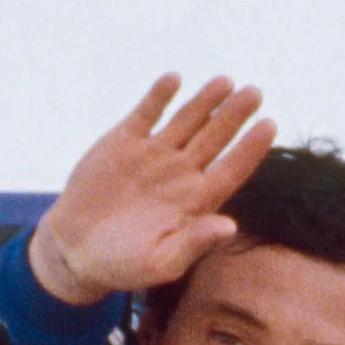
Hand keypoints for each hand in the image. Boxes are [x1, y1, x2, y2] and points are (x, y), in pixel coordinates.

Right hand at [28, 74, 277, 307]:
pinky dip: (159, 96)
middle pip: (215, 138)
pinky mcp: (124, 143)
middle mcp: (181, 173)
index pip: (232, 169)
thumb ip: (193, 243)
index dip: (251, 147)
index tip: (270, 125)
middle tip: (255, 92)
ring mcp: (154, 155)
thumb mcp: (160, 263)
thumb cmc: (122, 265)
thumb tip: (231, 227)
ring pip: (187, 121)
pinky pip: (146, 113)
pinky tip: (174, 79)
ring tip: (225, 81)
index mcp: (197, 201)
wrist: (75, 250)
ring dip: (205, 101)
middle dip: (235, 115)